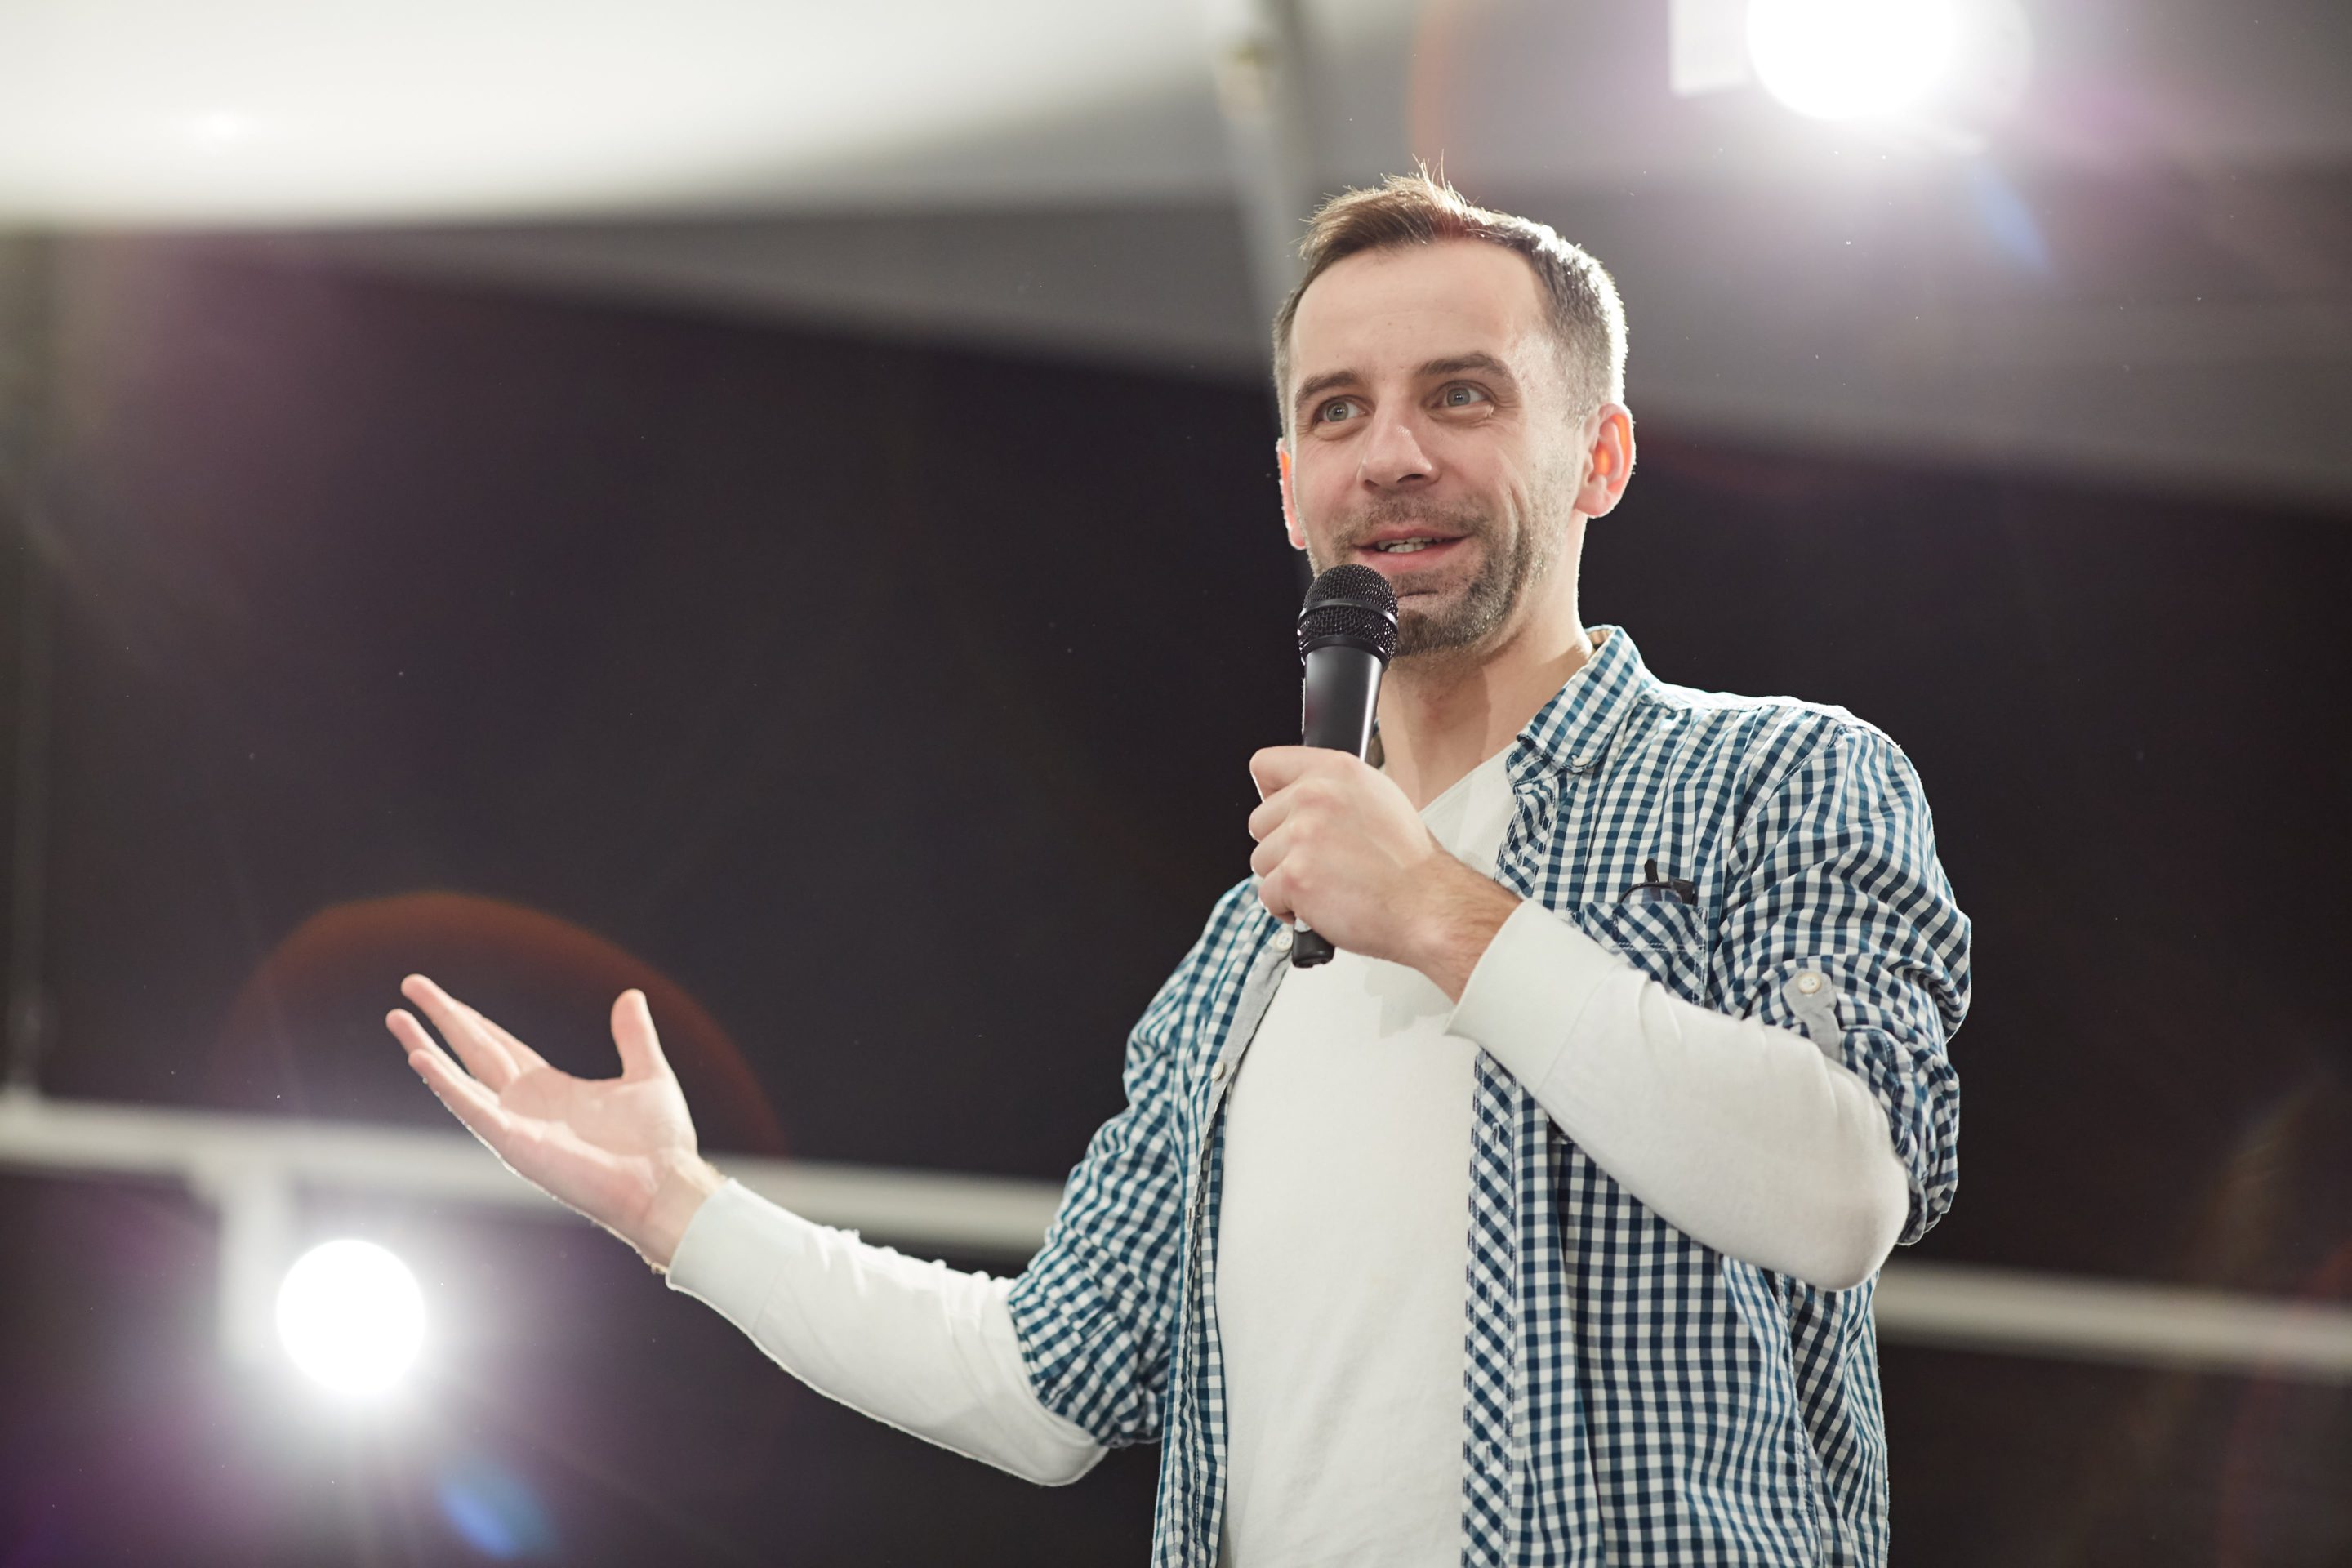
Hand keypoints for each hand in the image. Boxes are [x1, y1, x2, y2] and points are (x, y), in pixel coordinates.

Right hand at [386, 976, 722, 1270]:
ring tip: (398, 1019)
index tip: (441, 996)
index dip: (472, 1019)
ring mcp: (515, 1125)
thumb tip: (631, 995)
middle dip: (441, 1019)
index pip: (500, 1045)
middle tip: (409, 987)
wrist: (666, 1184)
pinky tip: (421, 1058)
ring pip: (461, 1078)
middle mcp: (525, 1106)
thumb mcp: (647, 1074)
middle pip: (473, 1051)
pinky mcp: (515, 1144)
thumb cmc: (660, 1142)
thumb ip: (634, 1036)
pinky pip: (472, 1109)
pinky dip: (446, 1085)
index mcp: (550, 1088)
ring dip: (427, 1048)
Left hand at [1246, 747, 1520, 995]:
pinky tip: (1322, 906)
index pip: (1266, 764)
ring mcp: (1302, 835)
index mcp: (1336, 770)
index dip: (1271, 794)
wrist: (1430, 906)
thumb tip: (1298, 795)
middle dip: (1282, 848)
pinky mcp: (1294, 875)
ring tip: (1327, 885)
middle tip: (1321, 862)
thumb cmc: (1410, 865)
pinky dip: (1289, 909)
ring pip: (1261, 861)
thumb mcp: (1380, 800)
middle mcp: (1315, 795)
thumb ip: (1334, 791)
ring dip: (1287, 880)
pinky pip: (1267, 895)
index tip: (1282, 813)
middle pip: (1259, 821)